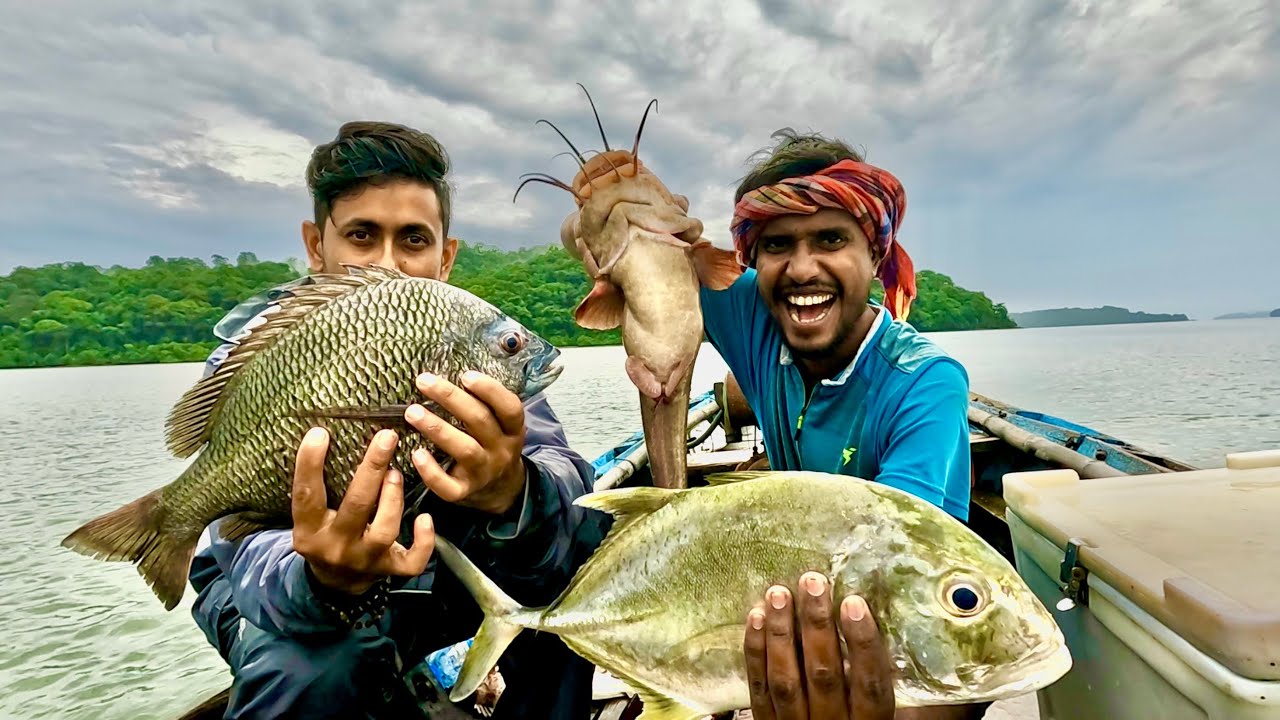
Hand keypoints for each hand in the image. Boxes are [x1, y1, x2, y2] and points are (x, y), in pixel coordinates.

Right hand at [291, 427, 435, 595]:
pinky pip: (411, 560)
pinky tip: (424, 518)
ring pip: (384, 530)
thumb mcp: (310, 518)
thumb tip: (327, 436)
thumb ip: (318, 488)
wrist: (335, 584)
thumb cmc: (324, 535)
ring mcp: (364, 560)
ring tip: (395, 474)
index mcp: (309, 531)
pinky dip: (423, 541)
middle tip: (386, 437)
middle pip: (356, 506)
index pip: (307, 496)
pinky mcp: (388, 571)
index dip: (310, 464)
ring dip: (393, 498)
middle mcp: (336, 547)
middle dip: (372, 469)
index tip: (320, 433)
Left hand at [404, 370, 528, 515]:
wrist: (501, 490)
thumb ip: (484, 404)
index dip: (489, 390)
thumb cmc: (493, 444)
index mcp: (513, 430)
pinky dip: (431, 471)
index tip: (465, 375)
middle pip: (479, 421)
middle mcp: (501, 450)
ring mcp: (483, 472)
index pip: (509, 407)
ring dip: (437, 428)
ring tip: (412, 412)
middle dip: (450, 398)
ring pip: (464, 449)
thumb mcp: (501, 425)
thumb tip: (449, 372)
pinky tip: (416, 454)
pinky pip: (448, 486)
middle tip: (424, 381)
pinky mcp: (464, 492)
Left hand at [744, 572, 894, 719]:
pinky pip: (758, 690)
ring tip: (778, 593)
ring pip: (787, 680)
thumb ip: (890, 684)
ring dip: (781, 633)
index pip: (870, 685)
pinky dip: (755, 653)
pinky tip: (755, 620)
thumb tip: (914, 636)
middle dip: (817, 625)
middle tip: (812, 582)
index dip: (863, 643)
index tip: (855, 602)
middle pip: (824, 674)